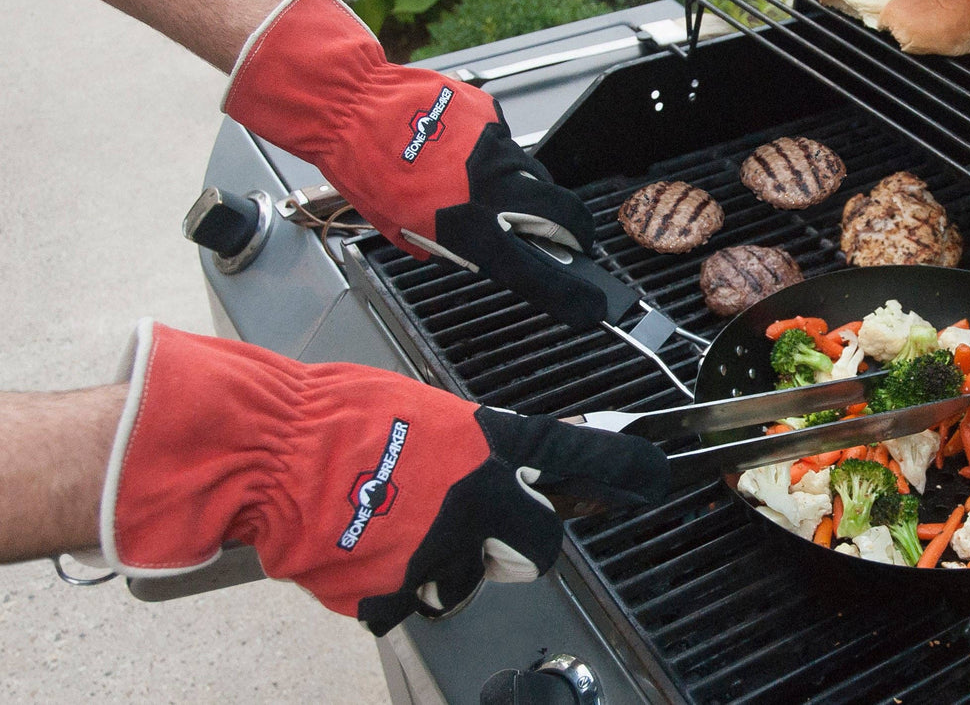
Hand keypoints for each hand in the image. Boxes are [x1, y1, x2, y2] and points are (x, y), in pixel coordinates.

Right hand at [100, 322, 668, 634]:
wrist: (266, 452)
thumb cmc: (330, 416)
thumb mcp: (417, 414)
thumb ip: (463, 449)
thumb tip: (476, 468)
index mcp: (485, 442)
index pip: (574, 453)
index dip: (625, 469)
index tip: (658, 480)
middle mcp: (478, 498)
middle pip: (540, 548)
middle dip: (523, 549)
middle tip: (481, 535)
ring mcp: (441, 549)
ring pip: (466, 578)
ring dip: (441, 565)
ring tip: (390, 527)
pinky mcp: (397, 591)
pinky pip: (407, 599)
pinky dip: (384, 585)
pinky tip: (357, 548)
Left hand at [223, 0, 605, 326]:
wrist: (354, 108)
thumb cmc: (369, 172)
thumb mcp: (408, 232)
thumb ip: (456, 245)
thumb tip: (484, 251)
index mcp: (470, 227)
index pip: (537, 273)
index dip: (571, 296)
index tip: (592, 306)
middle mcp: (495, 187)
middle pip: (563, 215)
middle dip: (576, 232)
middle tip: (575, 240)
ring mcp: (499, 147)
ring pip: (534, 177)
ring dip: (526, 190)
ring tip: (487, 186)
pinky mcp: (493, 116)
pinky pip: (507, 145)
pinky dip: (493, 155)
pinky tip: (462, 154)